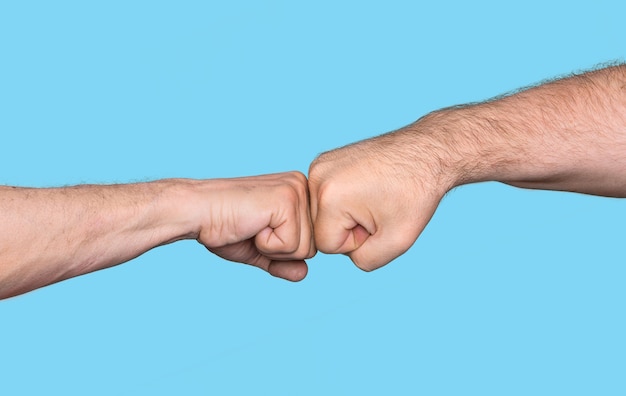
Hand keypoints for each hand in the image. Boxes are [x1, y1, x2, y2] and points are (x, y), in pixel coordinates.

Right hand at [193, 171, 315, 280]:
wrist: (196, 212)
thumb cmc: (223, 226)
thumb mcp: (259, 250)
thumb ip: (283, 262)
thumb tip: (304, 273)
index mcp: (299, 193)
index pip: (311, 243)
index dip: (281, 250)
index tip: (257, 230)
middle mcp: (303, 186)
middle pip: (312, 248)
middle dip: (279, 251)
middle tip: (252, 229)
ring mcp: (296, 191)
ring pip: (305, 249)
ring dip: (272, 248)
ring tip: (252, 225)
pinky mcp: (287, 201)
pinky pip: (291, 245)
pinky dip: (267, 245)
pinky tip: (251, 224)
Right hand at [308, 126, 454, 270]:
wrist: (426, 151)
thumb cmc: (416, 193)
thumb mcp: (398, 241)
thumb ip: (365, 261)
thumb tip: (345, 253)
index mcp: (329, 197)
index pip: (326, 245)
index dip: (356, 241)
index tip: (378, 219)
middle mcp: (317, 177)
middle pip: (321, 228)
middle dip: (349, 227)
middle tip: (378, 207)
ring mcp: (319, 165)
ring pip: (322, 213)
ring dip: (346, 214)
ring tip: (373, 196)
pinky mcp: (324, 160)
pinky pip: (325, 197)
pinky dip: (344, 199)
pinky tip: (366, 187)